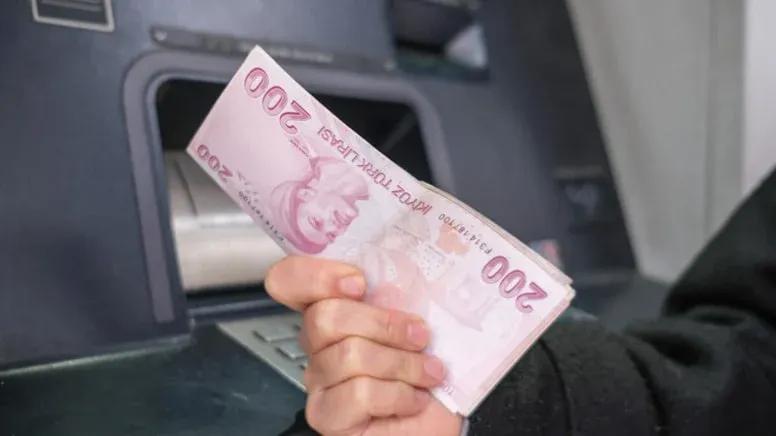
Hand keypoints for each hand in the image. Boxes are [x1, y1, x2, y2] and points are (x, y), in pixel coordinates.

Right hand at [266, 256, 463, 435]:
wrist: (447, 414)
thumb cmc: (434, 362)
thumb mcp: (425, 308)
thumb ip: (402, 280)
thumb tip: (405, 250)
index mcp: (335, 307)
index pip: (289, 280)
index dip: (316, 275)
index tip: (360, 282)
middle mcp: (319, 343)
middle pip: (324, 317)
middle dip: (383, 324)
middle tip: (419, 335)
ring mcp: (320, 381)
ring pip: (348, 355)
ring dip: (403, 363)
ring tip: (428, 372)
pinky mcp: (327, 416)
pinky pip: (359, 392)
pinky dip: (399, 394)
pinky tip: (414, 399)